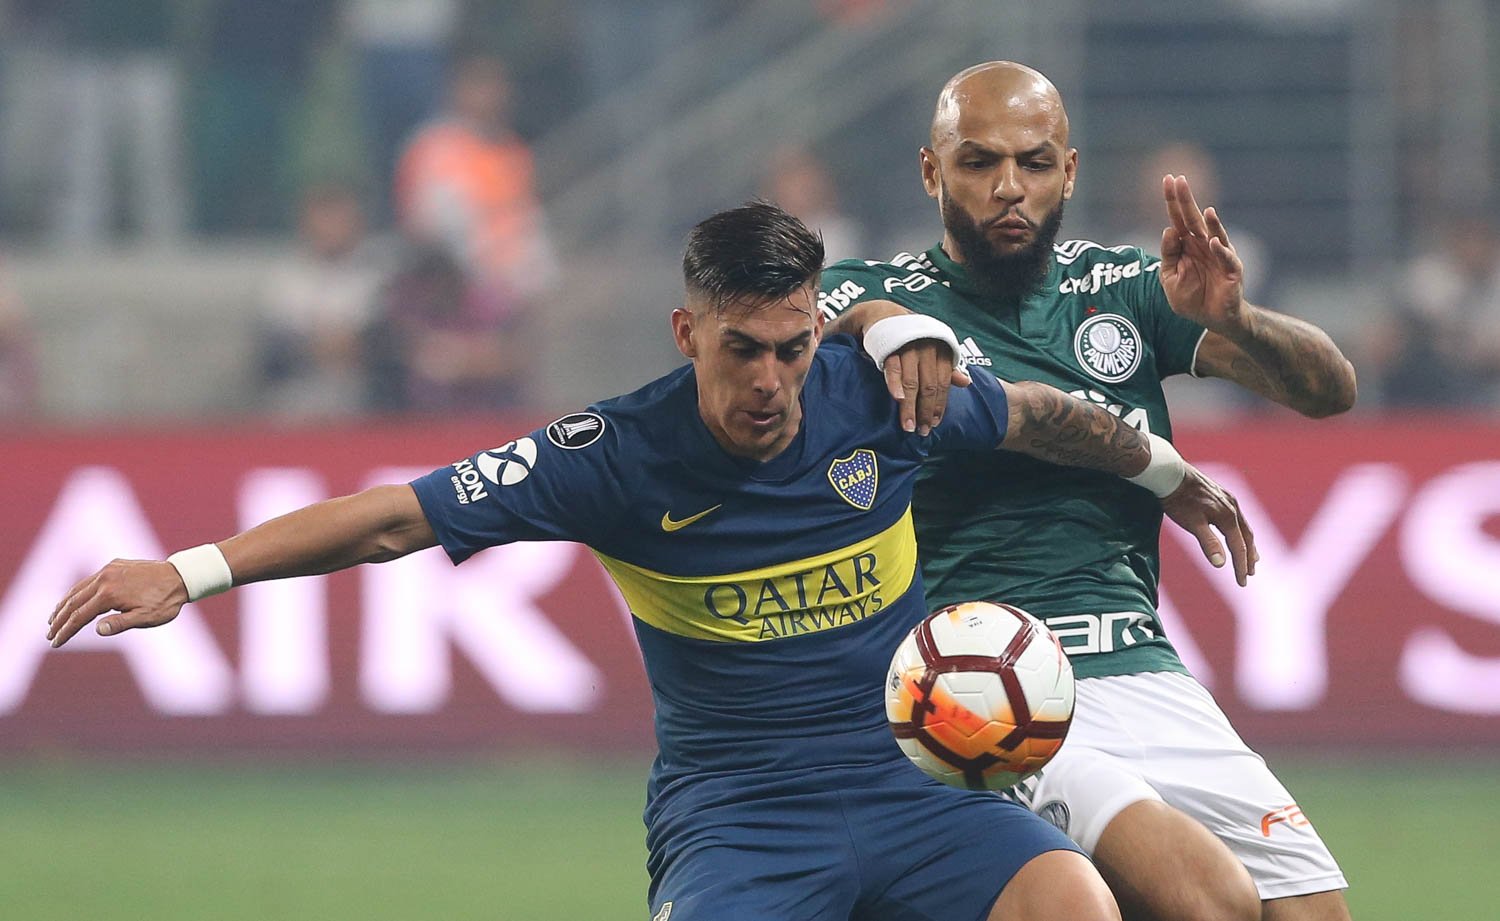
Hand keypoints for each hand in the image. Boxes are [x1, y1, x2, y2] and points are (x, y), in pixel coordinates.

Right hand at [47, 559, 188, 646]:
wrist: (181, 576)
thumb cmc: (165, 602)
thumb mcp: (146, 618)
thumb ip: (121, 624)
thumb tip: (97, 630)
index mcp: (110, 594)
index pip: (79, 617)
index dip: (66, 631)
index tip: (55, 643)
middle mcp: (105, 579)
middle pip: (73, 602)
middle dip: (59, 619)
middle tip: (49, 634)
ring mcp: (108, 569)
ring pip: (78, 589)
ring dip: (64, 604)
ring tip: (54, 619)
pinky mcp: (114, 565)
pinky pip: (89, 580)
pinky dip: (77, 592)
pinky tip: (74, 600)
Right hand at [882, 339, 972, 435]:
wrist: (883, 315)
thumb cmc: (911, 338)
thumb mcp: (933, 350)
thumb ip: (947, 368)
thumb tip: (967, 383)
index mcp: (940, 350)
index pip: (943, 383)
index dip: (939, 405)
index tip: (935, 423)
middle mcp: (927, 349)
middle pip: (929, 386)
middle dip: (926, 411)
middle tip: (922, 431)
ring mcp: (908, 348)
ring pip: (912, 382)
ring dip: (910, 406)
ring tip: (908, 425)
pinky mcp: (889, 348)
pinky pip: (893, 369)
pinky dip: (895, 384)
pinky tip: (898, 399)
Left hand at [1158, 174, 1245, 333]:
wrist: (1213, 319)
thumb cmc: (1192, 297)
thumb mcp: (1170, 278)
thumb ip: (1168, 255)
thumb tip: (1168, 230)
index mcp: (1187, 245)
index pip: (1178, 218)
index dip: (1172, 200)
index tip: (1167, 179)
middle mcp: (1204, 245)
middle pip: (1193, 219)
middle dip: (1186, 200)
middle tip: (1180, 180)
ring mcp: (1219, 256)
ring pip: (1214, 234)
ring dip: (1209, 223)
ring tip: (1203, 210)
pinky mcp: (1232, 271)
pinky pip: (1226, 258)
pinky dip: (1221, 250)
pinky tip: (1213, 241)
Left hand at [1159, 465, 1257, 585]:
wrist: (1170, 474)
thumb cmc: (1179, 501)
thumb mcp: (1192, 524)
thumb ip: (1208, 543)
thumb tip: (1221, 564)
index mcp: (1228, 517)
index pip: (1239, 548)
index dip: (1240, 567)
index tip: (1242, 583)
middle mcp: (1233, 508)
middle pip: (1246, 537)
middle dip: (1249, 556)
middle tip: (1250, 573)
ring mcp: (1228, 499)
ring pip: (1242, 526)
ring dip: (1247, 543)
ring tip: (1250, 556)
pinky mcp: (1220, 494)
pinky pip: (1236, 516)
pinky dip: (1239, 529)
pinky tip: (1234, 530)